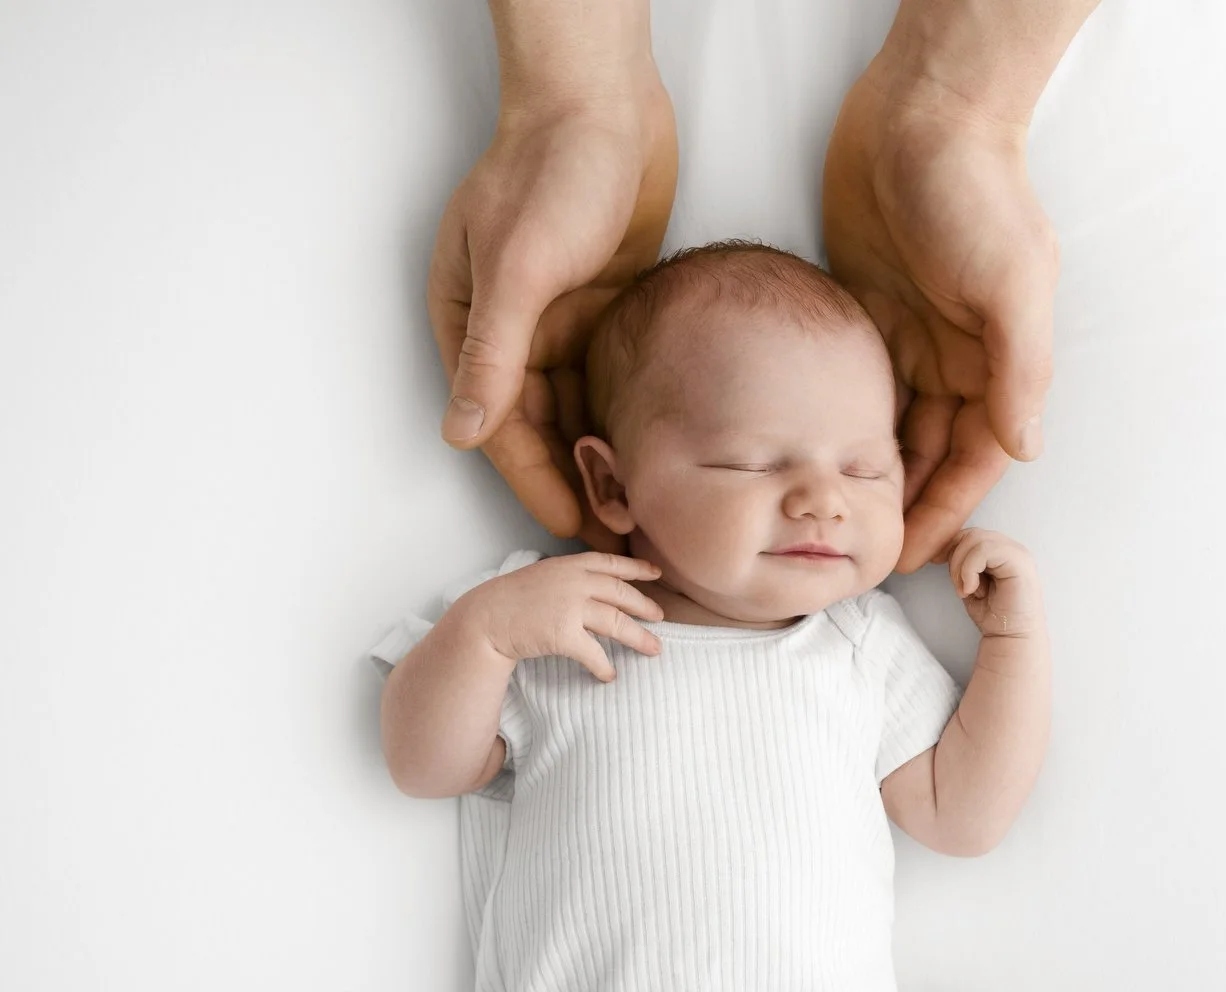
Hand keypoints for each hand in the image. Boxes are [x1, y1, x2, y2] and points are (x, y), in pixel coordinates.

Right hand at [428, 78, 676, 551]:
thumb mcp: (519, 267)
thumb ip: (494, 353)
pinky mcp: (600, 306)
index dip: (534, 480)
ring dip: (599, 454)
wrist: (604, 107)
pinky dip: (623, 412)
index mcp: (470, 324)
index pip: (498, 424)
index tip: (571, 528)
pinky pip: (607, 376)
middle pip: (537, 426)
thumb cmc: (552, 173)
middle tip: (614, 537)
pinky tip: (653, 450)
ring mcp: (556, 320)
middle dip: (571, 480)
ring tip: (637, 507)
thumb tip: (460, 433)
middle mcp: (510, 331)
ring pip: (574, 407)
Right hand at [466, 552, 665, 681]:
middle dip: (645, 606)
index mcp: (571, 565)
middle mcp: (575, 582)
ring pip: (616, 622)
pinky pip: (594, 653)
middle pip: (621, 594)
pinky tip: (610, 675)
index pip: (612, 563)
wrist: (485, 617)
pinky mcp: (563, 633)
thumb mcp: (544, 575)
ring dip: (638, 637)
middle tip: (660, 617)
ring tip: (654, 648)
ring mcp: (570, 607)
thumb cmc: (511, 599)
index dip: (637, 568)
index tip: (656, 573)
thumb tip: (596, 587)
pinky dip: (604, 666)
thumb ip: (570, 578)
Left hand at [824, 63, 1058, 572]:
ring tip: (832, 518)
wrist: (923, 115)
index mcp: (996, 359)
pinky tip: (808, 454)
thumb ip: (1019, 368)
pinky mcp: (866, 307)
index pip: (975, 456)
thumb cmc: (974, 193)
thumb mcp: (1009, 283)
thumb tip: (1027, 448)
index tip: (910, 560)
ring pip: (892, 422)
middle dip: (903, 504)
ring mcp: (910, 332)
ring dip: (868, 469)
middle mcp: (956, 355)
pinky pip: (856, 381)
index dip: (944, 509)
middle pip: (932, 450)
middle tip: (859, 552)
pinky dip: (839, 418)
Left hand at [946, 528, 1044, 638]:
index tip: (938, 564)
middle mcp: (1011, 547)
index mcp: (1000, 550)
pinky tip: (974, 590)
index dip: (950, 547)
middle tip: (958, 587)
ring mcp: (1017, 553)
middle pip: (971, 534)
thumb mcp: (969, 582)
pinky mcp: (1020, 562)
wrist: (1010, 638)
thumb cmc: (992, 614)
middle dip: (954, 559)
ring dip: (961, 567)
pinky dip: (970, 570)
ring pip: (976, 539)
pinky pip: (985, 550)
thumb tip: (940, 549)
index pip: (969, 534)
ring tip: (966, 590)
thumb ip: (962, 562)